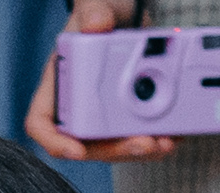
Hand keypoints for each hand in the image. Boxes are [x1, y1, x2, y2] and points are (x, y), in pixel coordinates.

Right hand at [24, 0, 176, 163]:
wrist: (126, 12)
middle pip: (89, 143)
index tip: (75, 151)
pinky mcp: (129, 114)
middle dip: (117, 149)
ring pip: (118, 145)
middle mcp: (79, 105)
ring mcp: (104, 113)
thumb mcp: (94, 7)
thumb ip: (93, 12)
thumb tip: (97, 24)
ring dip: (143, 150)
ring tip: (166, 142)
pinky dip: (158, 138)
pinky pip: (139, 135)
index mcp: (59, 84)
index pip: (42, 122)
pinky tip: (177, 134)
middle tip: (144, 143)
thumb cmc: (100, 12)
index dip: (54, 141)